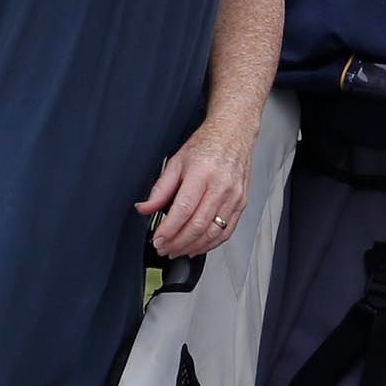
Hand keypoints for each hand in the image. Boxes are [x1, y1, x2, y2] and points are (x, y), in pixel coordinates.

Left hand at [136, 120, 254, 258]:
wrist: (233, 135)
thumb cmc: (207, 145)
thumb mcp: (176, 162)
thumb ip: (160, 188)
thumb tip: (144, 208)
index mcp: (202, 174)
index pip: (184, 209)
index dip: (169, 229)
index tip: (158, 239)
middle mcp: (221, 187)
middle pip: (198, 225)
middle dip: (177, 242)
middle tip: (163, 248)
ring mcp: (234, 197)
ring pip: (213, 232)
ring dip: (193, 246)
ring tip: (177, 251)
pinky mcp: (241, 204)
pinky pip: (227, 231)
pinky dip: (211, 244)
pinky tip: (197, 247)